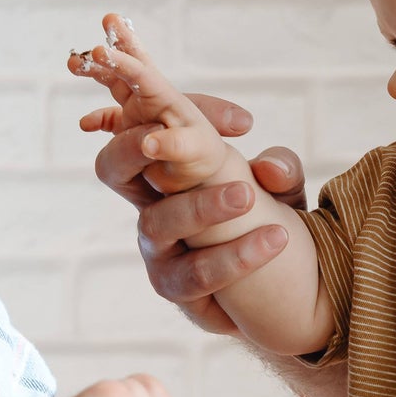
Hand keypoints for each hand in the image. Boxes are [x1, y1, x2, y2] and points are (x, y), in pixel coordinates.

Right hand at [70, 14, 230, 194]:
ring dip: (96, 72)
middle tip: (108, 18)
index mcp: (167, 99)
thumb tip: (148, 142)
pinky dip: (97, 119)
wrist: (205, 179)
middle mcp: (151, 102)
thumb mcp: (199, 153)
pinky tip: (86, 124)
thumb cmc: (205, 160)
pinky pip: (109, 121)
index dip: (121, 62)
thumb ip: (177, 145)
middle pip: (130, 67)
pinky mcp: (130, 135)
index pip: (142, 74)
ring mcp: (138, 117)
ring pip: (115, 86)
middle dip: (117, 44)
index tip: (99, 52)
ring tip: (73, 62)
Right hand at [93, 83, 307, 335]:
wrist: (275, 291)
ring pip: (160, 221)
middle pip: (114, 167)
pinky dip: (237, 255)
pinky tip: (278, 239)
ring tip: (248, 195)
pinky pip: (197, 272)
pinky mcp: (174, 286)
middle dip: (131, 145)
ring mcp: (158, 246)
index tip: (228, 113)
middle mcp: (151, 203)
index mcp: (168, 167)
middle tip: (163, 137)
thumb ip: (281, 169)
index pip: (154, 123)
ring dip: (203, 205)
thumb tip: (269, 168)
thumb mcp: (281, 188)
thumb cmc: (265, 222)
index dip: (171, 106)